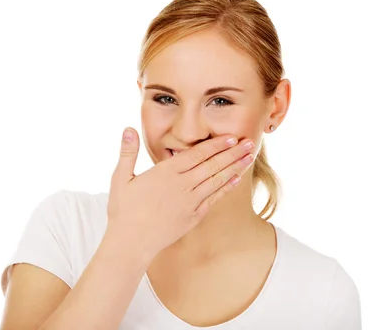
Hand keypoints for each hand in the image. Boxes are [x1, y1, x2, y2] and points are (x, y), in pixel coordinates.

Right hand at [106, 127, 255, 259]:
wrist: (131, 243)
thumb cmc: (123, 210)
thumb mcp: (121, 178)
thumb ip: (128, 152)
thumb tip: (128, 128)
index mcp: (166, 172)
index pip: (196, 154)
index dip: (216, 145)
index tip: (231, 137)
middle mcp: (182, 185)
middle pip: (212, 165)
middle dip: (233, 153)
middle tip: (250, 142)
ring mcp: (190, 202)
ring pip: (217, 180)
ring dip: (234, 168)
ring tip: (249, 157)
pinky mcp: (193, 216)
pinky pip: (214, 199)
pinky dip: (226, 187)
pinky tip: (236, 179)